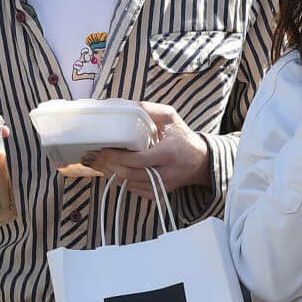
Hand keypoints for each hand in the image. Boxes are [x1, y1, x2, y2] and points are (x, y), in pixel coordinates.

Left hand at [84, 102, 209, 196]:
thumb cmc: (183, 138)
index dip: (118, 156)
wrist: (200, 162)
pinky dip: (123, 181)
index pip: (138, 160)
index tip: (107, 148)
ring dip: (114, 174)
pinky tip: (118, 170)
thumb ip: (152, 110)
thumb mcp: (172, 117)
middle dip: (112, 165)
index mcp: (168, 154)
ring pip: (130, 185)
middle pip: (130, 175)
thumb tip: (131, 106)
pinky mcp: (158, 194)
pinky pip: (134, 190)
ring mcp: (161, 187)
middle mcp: (165, 173)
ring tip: (105, 162)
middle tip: (101, 155)